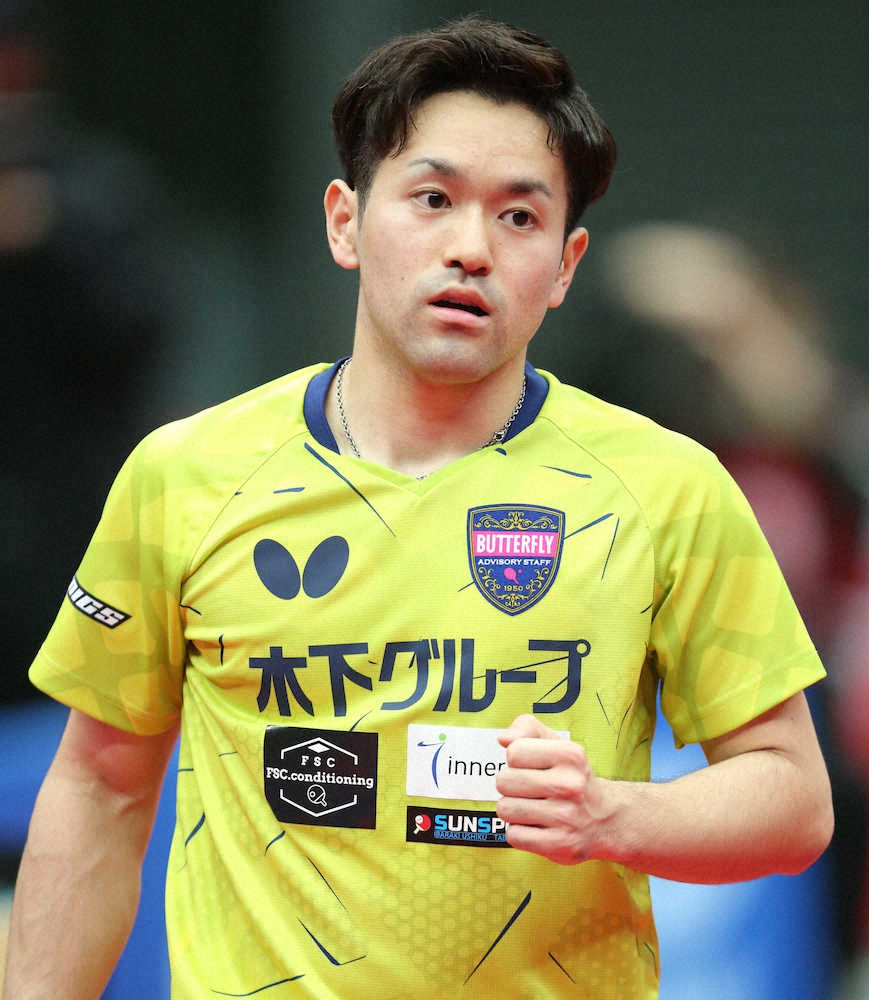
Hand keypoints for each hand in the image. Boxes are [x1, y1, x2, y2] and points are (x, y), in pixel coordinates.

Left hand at [495, 714, 610, 864]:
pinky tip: (538, 826)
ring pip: (505, 809)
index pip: (514, 752)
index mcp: (570, 755)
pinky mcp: (559, 845)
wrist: (607, 819)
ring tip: (534, 808)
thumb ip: (526, 728)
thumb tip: (503, 738)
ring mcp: (566, 818)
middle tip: (532, 789)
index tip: (532, 766)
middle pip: (504, 781)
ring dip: (513, 810)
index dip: (516, 759)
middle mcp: (570, 785)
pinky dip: (520, 832)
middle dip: (511, 785)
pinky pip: (513, 835)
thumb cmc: (571, 777)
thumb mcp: (556, 743)